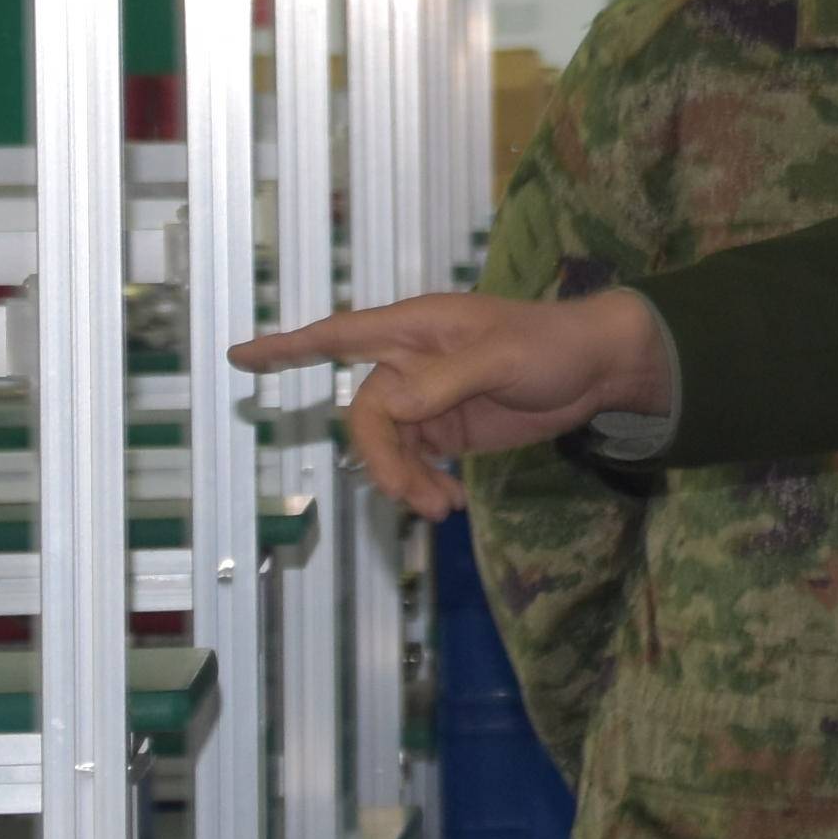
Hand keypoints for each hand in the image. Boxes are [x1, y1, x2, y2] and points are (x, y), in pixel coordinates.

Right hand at [232, 292, 677, 518]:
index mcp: (412, 329)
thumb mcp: (502, 357)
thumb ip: (445, 380)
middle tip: (419, 498)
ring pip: (389, 447)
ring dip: (407, 481)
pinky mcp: (448, 428)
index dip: (287, 348)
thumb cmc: (551, 344)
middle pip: (366, 417)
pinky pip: (416, 461)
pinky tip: (451, 502)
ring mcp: (428, 398)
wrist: (599, 370)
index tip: (237, 358)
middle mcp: (409, 362)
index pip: (337, 336)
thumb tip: (393, 404)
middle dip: (384, 461)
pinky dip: (425, 485)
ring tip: (443, 508)